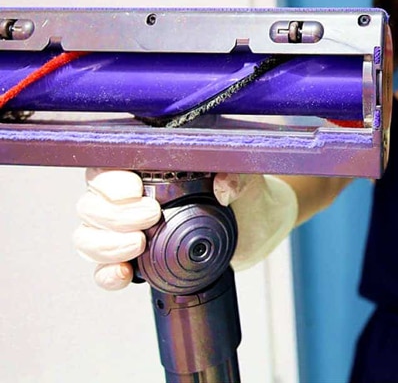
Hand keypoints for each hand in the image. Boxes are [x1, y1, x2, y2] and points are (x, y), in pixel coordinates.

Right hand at [74, 169, 297, 289]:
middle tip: (151, 217)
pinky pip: (104, 269)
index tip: (134, 191)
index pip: (105, 170)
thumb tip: (223, 185)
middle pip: (91, 205)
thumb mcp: (250, 182)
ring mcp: (131, 231)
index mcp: (150, 171)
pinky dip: (106, 274)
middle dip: (113, 215)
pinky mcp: (139, 261)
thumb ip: (238, 176)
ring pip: (88, 236)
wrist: (262, 228)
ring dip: (105, 244)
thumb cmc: (250, 196)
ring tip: (138, 245)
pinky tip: (124, 274)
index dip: (109, 182)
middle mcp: (132, 200)